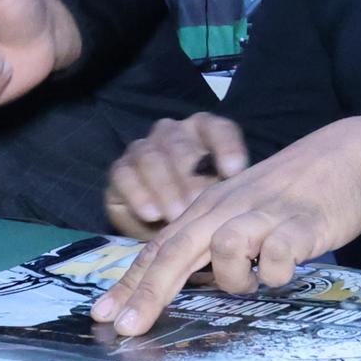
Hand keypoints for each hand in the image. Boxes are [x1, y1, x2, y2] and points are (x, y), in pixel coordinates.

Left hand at [90, 114, 360, 336]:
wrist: (347, 153)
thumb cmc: (290, 189)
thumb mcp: (241, 207)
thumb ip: (211, 239)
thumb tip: (178, 282)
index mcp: (209, 208)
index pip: (159, 247)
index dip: (131, 282)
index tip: (104, 313)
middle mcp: (227, 209)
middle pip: (175, 252)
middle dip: (147, 293)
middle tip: (126, 327)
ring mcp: (263, 215)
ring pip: (223, 250)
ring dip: (231, 279)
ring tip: (252, 281)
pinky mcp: (300, 224)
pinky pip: (275, 258)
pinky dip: (274, 273)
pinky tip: (284, 271)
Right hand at [104, 112, 249, 238]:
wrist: (168, 231)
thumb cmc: (202, 207)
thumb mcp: (221, 199)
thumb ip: (229, 190)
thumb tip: (240, 196)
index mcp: (204, 131)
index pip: (217, 128)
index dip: (226, 146)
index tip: (234, 171)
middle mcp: (173, 133)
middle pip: (180, 145)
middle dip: (189, 175)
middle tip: (198, 202)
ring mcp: (144, 148)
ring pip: (151, 157)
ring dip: (165, 187)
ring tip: (176, 215)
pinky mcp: (121, 170)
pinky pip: (124, 175)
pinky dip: (138, 194)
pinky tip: (151, 215)